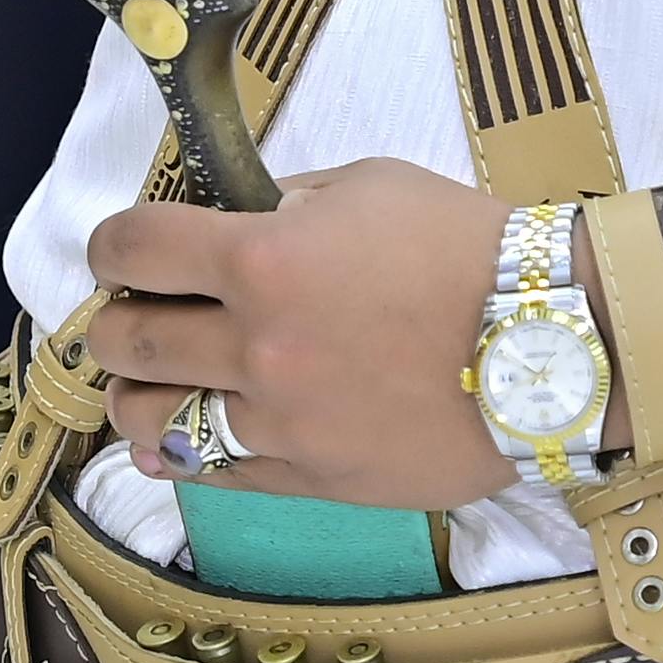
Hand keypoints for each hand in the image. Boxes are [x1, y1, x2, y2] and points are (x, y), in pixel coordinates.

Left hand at [85, 161, 570, 513]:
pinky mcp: (307, 477)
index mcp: (262, 259)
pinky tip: (171, 438)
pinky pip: (209, 473)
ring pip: (149, 419)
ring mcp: (277, 421)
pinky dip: (176, 451)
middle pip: (125, 341)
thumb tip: (246, 216)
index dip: (112, 246)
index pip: (135, 247)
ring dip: (133, 395)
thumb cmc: (468, 249)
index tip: (120, 252)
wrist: (551, 344)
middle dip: (115, 322)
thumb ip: (292, 202)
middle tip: (133, 315)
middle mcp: (255, 344)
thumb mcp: (372, 185)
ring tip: (150, 383)